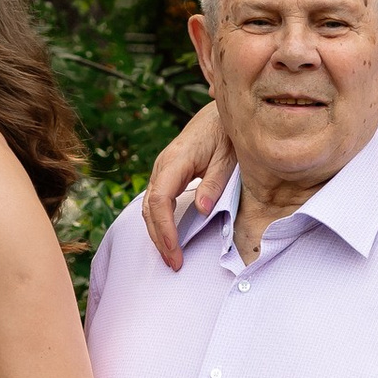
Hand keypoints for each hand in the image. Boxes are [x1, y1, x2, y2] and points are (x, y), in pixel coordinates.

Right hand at [142, 103, 227, 271]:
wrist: (219, 113)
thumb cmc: (226, 132)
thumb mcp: (227, 156)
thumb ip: (214, 181)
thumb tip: (202, 209)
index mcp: (175, 160)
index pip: (159, 200)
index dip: (164, 228)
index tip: (174, 249)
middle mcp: (162, 166)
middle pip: (149, 208)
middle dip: (159, 238)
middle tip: (174, 264)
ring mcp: (162, 170)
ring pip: (149, 207)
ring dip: (157, 234)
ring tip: (171, 257)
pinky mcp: (167, 174)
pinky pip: (156, 202)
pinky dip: (160, 223)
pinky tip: (170, 239)